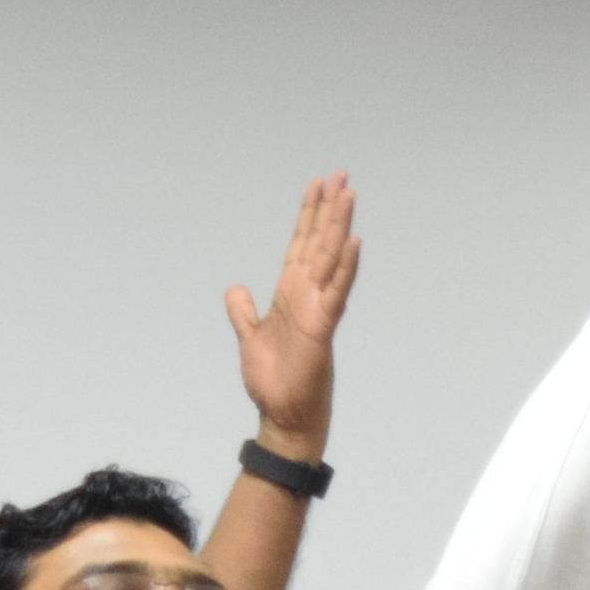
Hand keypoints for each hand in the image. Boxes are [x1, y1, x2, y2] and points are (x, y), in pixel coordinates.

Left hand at [226, 173, 359, 457]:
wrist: (282, 415)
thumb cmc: (272, 381)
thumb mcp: (250, 337)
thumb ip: (243, 311)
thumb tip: (235, 287)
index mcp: (290, 293)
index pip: (301, 244)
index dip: (308, 214)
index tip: (317, 185)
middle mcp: (307, 294)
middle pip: (320, 242)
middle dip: (328, 208)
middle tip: (340, 174)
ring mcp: (318, 308)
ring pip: (331, 258)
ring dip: (339, 226)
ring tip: (347, 194)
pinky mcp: (323, 326)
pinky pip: (337, 291)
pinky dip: (346, 267)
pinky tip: (353, 242)